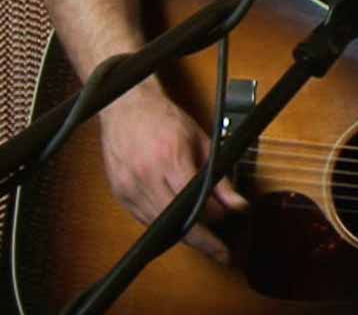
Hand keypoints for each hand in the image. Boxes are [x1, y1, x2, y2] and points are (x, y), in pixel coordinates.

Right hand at [98, 83, 248, 263]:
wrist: (127, 108)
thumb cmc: (165, 119)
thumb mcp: (202, 142)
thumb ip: (220, 177)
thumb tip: (237, 205)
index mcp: (170, 160)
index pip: (196, 205)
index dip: (216, 220)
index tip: (230, 226)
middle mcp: (147, 177)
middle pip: (177, 223)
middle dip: (202, 240)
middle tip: (220, 249)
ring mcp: (129, 187)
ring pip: (160, 227)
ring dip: (183, 234)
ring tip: (203, 236)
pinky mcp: (120, 194)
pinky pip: (144, 221)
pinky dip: (163, 224)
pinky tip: (177, 222)